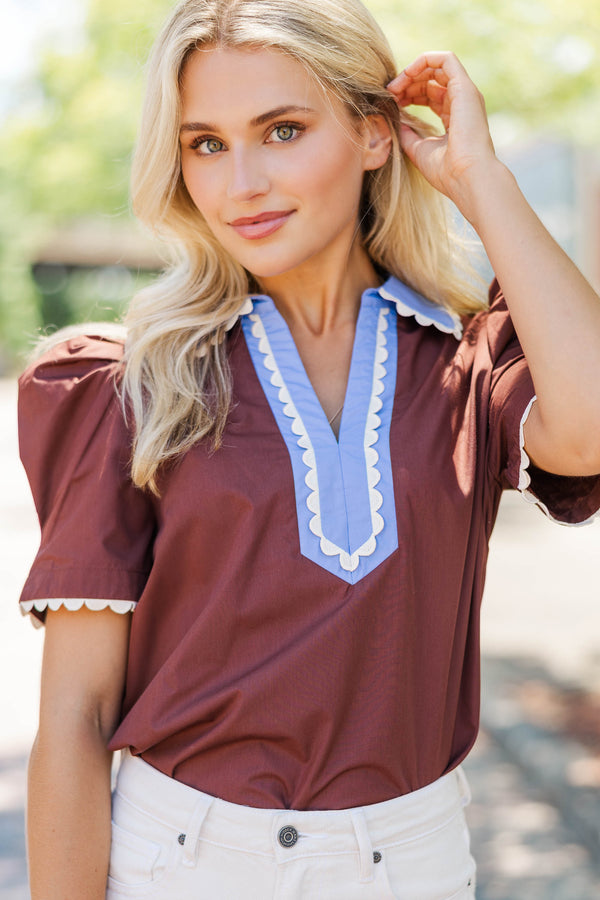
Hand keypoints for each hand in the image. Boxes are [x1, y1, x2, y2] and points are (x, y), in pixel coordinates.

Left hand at [387, 52, 497, 212]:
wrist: (467, 178)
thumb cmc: (446, 172)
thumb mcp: (420, 151)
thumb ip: (409, 134)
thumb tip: (396, 121)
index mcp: (455, 117)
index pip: (430, 95)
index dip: (409, 94)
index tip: (392, 103)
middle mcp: (462, 102)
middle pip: (432, 80)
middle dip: (407, 83)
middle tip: (389, 94)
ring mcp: (465, 94)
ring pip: (437, 67)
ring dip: (412, 72)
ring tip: (394, 88)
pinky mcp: (464, 88)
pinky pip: (445, 59)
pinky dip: (424, 61)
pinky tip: (406, 74)